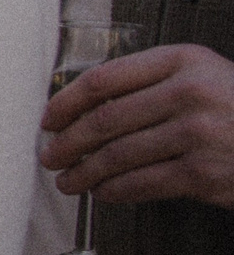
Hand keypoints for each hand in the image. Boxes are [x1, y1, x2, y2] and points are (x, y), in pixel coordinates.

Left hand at [42, 42, 233, 205]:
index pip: (105, 78)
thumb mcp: (205, 77)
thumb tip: (82, 109)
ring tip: (68, 181)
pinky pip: (142, 184)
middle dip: (67, 142)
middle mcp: (191, 92)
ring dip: (84, 172)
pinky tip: (103, 194)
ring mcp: (199, 133)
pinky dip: (114, 191)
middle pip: (104, 119)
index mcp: (184, 60)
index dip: (66, 101)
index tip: (48, 119)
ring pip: (118, 155)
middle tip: (49, 156)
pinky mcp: (205, 173)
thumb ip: (154, 83)